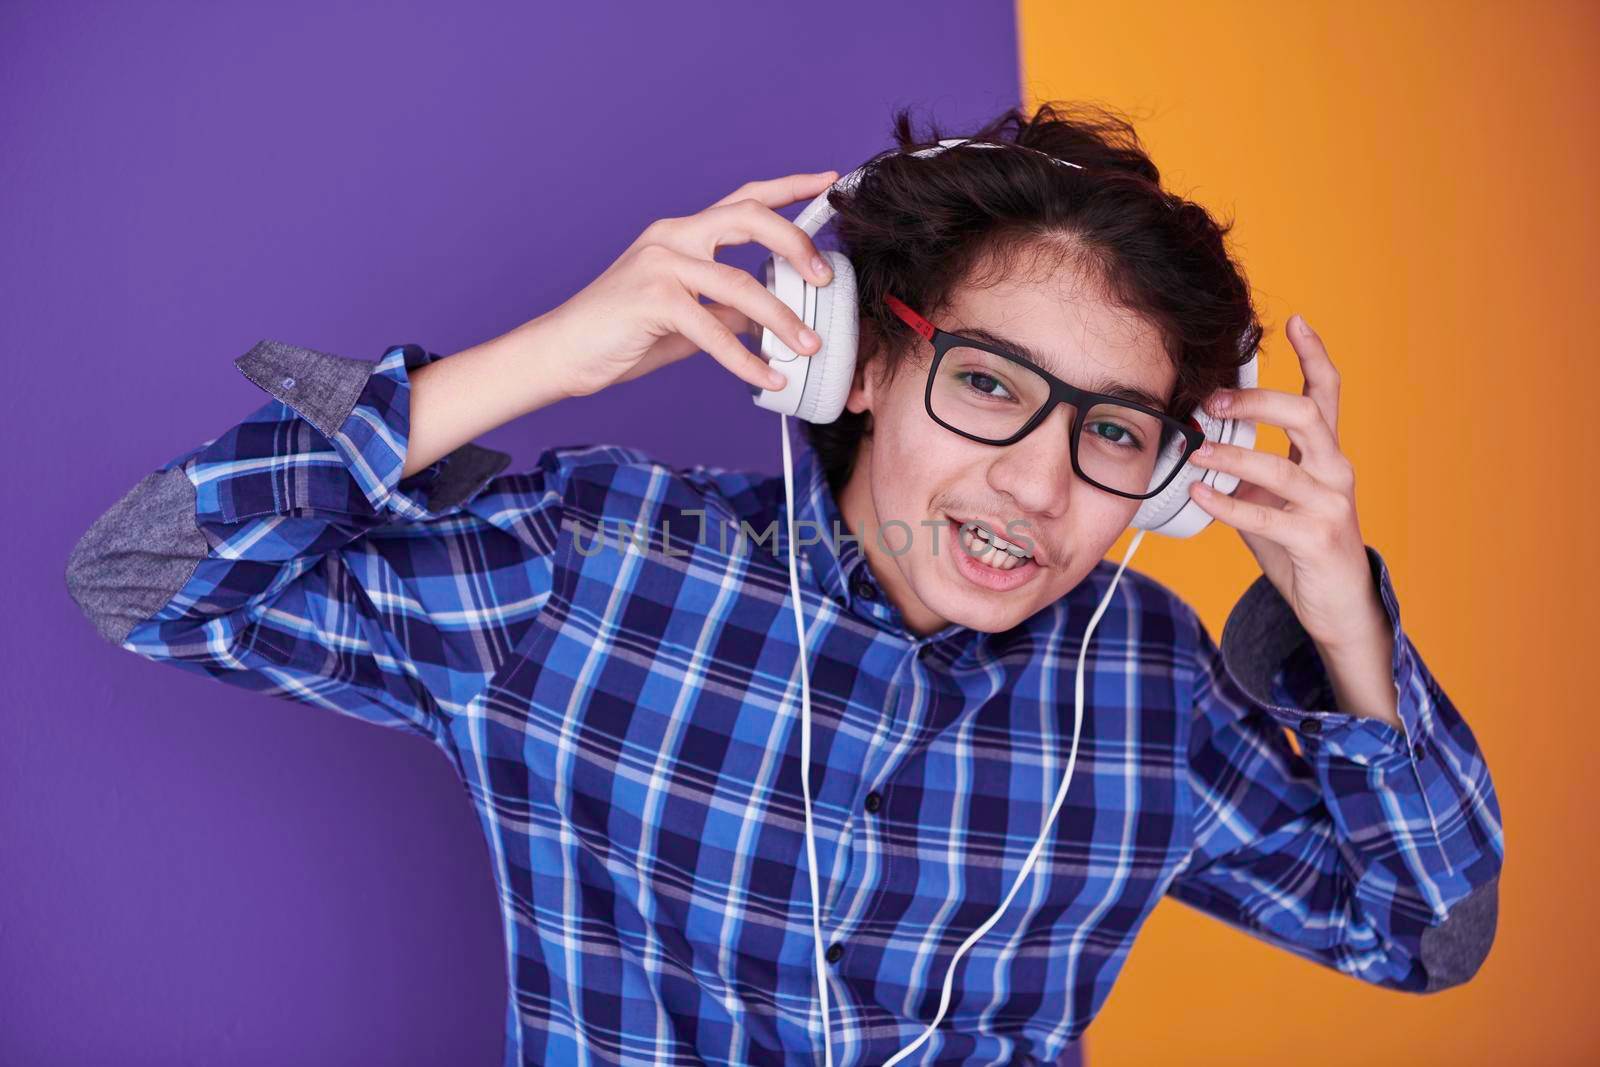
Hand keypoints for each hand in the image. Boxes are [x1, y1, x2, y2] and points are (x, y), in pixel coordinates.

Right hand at [526, 170, 840, 399]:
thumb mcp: (686, 319)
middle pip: (748, 217)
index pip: (744, 199)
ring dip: (782, 318)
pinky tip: (768, 378)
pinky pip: (713, 329)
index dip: (789, 188)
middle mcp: (671, 236)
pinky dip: (746, 358)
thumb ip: (725, 310)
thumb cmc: (622, 335)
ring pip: (739, 282)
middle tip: (825, 277)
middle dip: (796, 242)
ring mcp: (659, 264)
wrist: (562, 354)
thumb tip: (772, 319)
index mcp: (681, 233)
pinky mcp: (651, 300)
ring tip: (809, 345)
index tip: (828, 183)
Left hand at [1185, 314, 1386, 653]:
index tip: (1295, 321)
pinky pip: (1267, 516)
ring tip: (1196, 450)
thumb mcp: (1272, 497)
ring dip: (1233, 454)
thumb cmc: (1300, 545)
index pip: (1327, 393)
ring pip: (1282, 466)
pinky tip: (1200, 493)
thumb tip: (1195, 439)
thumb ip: (1245, 469)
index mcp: (1325, 455)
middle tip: (1215, 398)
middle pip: (1307, 415)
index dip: (1315, 355)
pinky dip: (1228, 504)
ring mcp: (1330, 505)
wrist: (1336, 605)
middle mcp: (1335, 472)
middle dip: (1259, 400)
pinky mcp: (1317, 540)